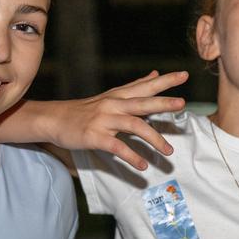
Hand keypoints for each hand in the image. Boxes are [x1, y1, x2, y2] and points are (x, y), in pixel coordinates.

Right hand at [51, 70, 187, 169]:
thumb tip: (155, 73)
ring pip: (133, 125)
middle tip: (182, 103)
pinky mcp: (95, 136)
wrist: (54, 119)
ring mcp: (104, 120)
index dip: (165, 80)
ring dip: (153, 138)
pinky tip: (142, 165)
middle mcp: (113, 105)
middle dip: (163, 102)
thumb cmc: (86, 109)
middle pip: (142, 102)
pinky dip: (131, 156)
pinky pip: (117, 147)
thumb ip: (135, 86)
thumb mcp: (111, 95)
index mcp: (119, 95)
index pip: (145, 85)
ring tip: (169, 151)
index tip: (185, 75)